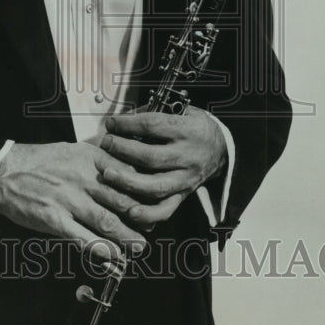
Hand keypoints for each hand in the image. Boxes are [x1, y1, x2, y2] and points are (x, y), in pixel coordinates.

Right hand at [0, 141, 147, 267]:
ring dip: (127, 239)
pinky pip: (84, 239)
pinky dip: (102, 251)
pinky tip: (112, 258)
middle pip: (122, 201)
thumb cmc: (38, 161)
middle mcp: (83, 179)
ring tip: (139, 248)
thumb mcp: (73, 150)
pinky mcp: (55, 220)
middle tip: (152, 228)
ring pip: (107, 222)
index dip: (143, 193)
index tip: (151, 203)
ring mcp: (69, 200)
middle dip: (140, 219)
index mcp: (90, 160)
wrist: (4, 171)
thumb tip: (121, 163)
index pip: (127, 177)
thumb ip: (98, 158)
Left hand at [99, 107, 226, 228]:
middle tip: (105, 144)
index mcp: (188, 130)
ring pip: (155, 186)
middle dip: (123, 151)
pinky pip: (165, 210)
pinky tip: (128, 210)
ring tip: (106, 173)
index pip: (153, 126)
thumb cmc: (193, 126)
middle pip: (151, 157)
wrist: (219, 148)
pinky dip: (147, 214)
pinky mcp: (184, 195)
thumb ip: (154, 113)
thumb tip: (121, 121)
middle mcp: (188, 156)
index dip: (128, 124)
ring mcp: (186, 179)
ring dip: (127, 182)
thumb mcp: (182, 110)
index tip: (111, 124)